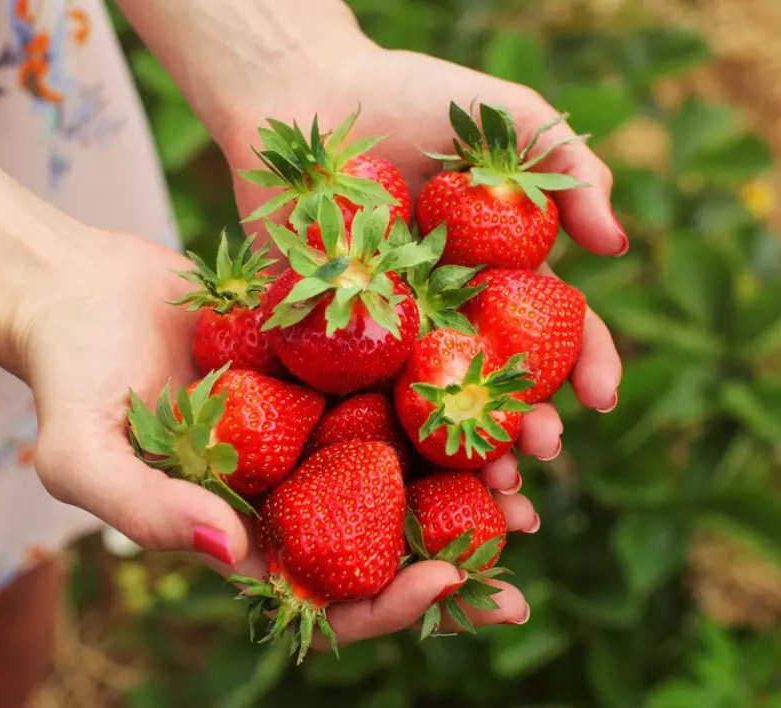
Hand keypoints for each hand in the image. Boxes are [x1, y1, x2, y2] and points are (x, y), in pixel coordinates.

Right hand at [20, 226, 535, 646]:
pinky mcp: (323, 361)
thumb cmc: (70, 379)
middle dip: (460, 540)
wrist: (80, 288)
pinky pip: (388, 377)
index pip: (326, 592)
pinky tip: (490, 372)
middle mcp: (289, 483)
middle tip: (524, 527)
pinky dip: (437, 382)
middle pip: (385, 533)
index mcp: (244, 530)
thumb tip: (232, 554)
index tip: (446, 581)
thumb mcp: (82, 454)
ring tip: (532, 449)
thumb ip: (144, 510)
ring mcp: (310, 422)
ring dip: (467, 460)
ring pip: (404, 455)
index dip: (389, 604)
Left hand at [218, 43, 623, 642]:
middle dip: (526, 424)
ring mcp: (387, 330)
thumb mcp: (507, 118)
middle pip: (495, 382)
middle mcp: (446, 312)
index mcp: (495, 274)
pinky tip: (401, 468)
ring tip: (488, 483)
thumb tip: (619, 243)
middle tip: (544, 456)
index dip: (582, 364)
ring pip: (431, 405)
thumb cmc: (410, 97)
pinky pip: (355, 393)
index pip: (552, 330)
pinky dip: (380, 434)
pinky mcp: (325, 336)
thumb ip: (571, 170)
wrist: (306, 95)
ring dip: (462, 450)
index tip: (601, 397)